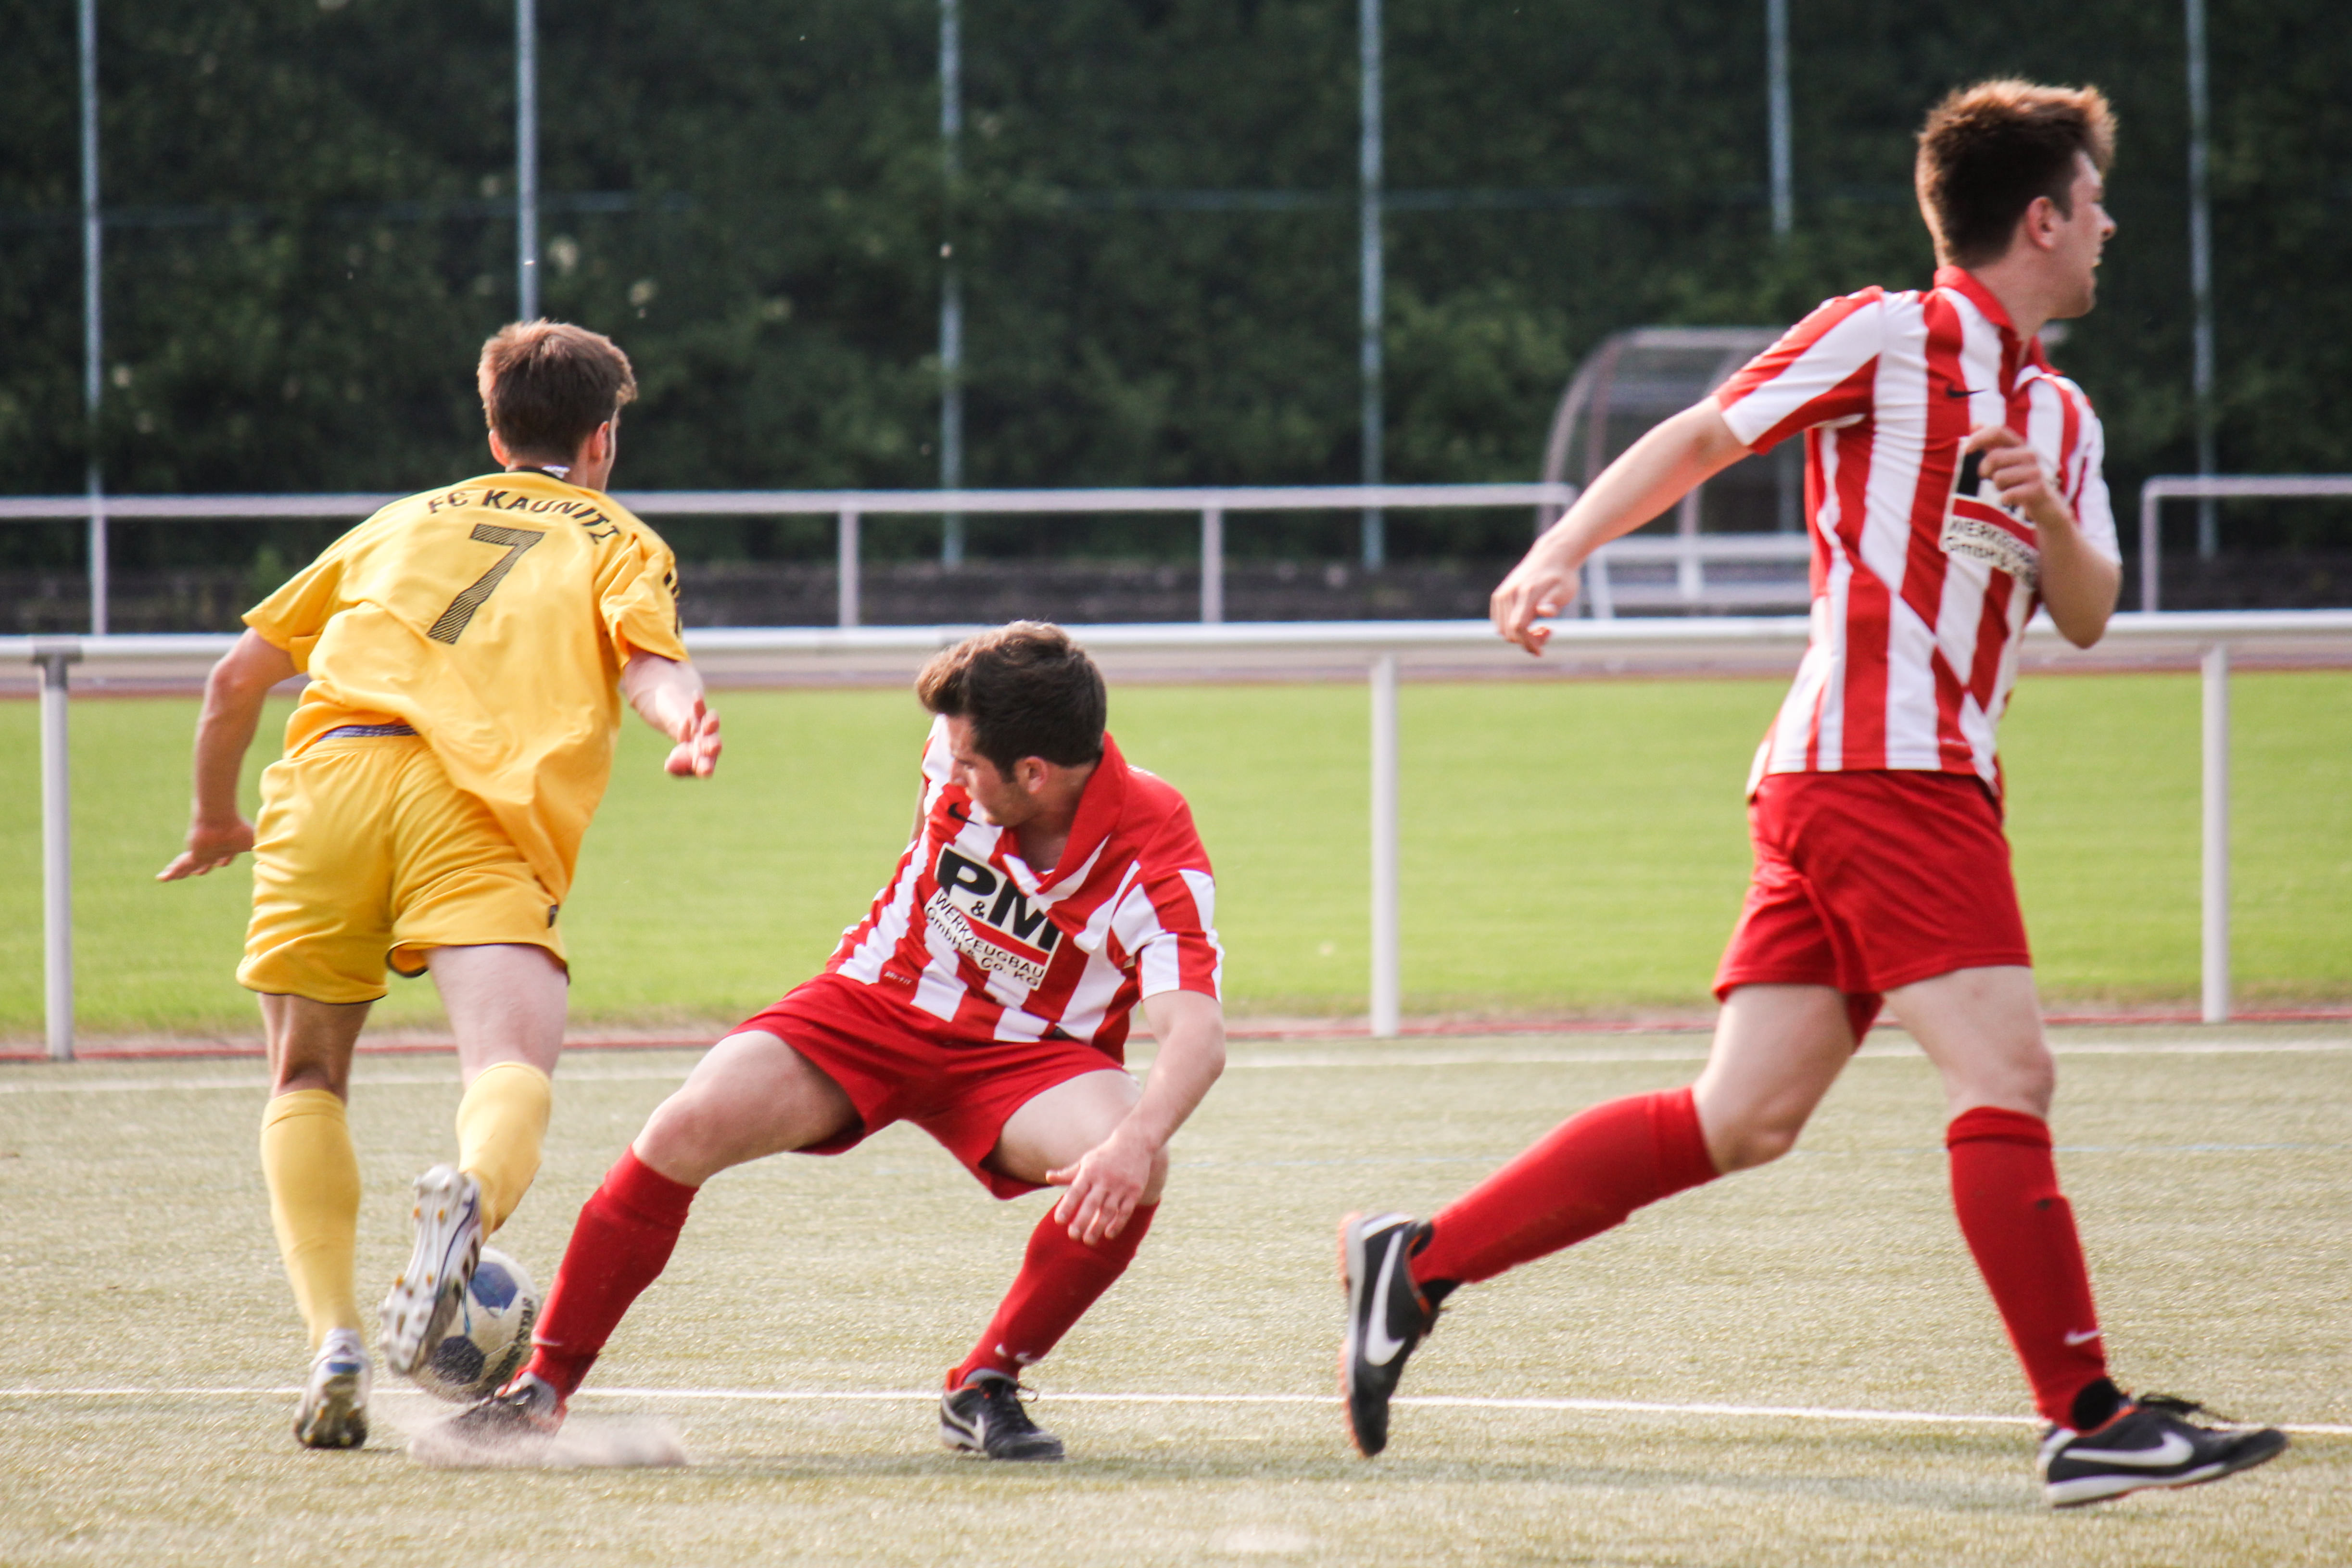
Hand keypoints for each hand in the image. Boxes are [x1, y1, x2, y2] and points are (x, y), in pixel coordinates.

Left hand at [157, 816, 254, 880]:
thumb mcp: (252, 842)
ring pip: (190, 865)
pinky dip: (172, 873)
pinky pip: (180, 867)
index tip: (223, 863)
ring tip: (171, 877)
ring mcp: (202, 852)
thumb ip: (261, 849)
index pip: (226, 855)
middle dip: (202, 867)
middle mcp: (214, 849)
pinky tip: (161, 878)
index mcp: (229, 846)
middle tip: (199, 873)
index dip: (225, 859)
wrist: (220, 819)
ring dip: (182, 872)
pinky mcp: (192, 855)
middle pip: (206, 861)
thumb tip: (274, 857)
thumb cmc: (237, 829)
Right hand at [664, 699, 720, 777]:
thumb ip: (674, 767)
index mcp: (704, 760)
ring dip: (711, 723)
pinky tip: (697, 695)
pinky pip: (699, 708)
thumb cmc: (683, 752)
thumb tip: (669, 765)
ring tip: (712, 721)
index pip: (706, 765)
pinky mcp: (698, 713)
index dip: (706, 768)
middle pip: (712, 745)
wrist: (684, 728)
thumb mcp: (675, 761)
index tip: (706, 771)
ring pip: (709, 726)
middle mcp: (708, 744)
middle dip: (713, 745)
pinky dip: (698, 702)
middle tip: (715, 745)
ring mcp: (704, 728)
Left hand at [1045, 1123, 1156, 1245]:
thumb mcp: (1086, 1161)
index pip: (1076, 1191)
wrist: (1135, 1142)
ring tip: (1088, 1241)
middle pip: (1092, 1203)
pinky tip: (1108, 1235)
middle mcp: (1105, 1179)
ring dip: (1098, 1227)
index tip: (1059, 1221)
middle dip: (1082, 1221)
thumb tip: (1048, 1177)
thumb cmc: (1105, 1155)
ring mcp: (1121, 1186)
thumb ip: (1068, 1173)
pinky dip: (1117, 1224)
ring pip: (1108, 1210)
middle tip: (1073, 1236)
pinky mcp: (1135, 1191)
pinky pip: (1125, 1211)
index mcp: (1089, 1171)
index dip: (1067, 1206)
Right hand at [1489, 539, 1580, 654]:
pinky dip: (1512, 629)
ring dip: (1519, 636)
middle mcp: (1508, 594)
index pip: (1518, 627)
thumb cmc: (1562, 576)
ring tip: (1541, 628)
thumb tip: (1545, 612)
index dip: (1528, 643)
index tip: (1541, 651)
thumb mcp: (1565, 590)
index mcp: (1525, 593)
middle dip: (1527, 642)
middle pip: (1509, 632)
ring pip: (1502, 630)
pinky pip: (1499, 623)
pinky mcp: (1499, 596)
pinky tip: (1530, 623)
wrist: (1552, 556)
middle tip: (1547, 632)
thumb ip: (1553, 602)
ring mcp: (1501, 595)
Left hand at [1962, 423, 2074, 533]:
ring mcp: (2035, 471)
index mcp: (2019, 445)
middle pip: (1993, 457)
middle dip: (1985, 471)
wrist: (2046, 505)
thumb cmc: (2018, 481)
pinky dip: (2004, 499)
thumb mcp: (2004, 460)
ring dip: (1997, 487)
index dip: (1979, 438)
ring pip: (1998, 477)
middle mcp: (2029, 454)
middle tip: (1992, 479)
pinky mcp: (2038, 489)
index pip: (1998, 431)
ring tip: (2007, 489)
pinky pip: (2008, 494)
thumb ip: (1990, 443)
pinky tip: (2011, 500)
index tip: (1966, 450)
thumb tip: (1974, 424)